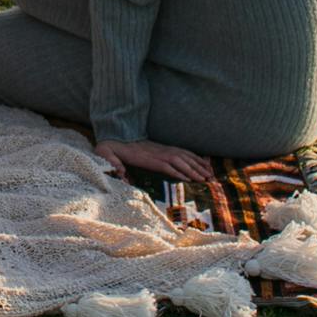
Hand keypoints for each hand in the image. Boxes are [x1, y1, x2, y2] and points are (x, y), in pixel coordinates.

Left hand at [95, 138, 213, 181]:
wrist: (117, 136)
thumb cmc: (113, 149)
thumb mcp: (106, 154)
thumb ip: (112, 163)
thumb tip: (120, 173)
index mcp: (148, 158)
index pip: (167, 165)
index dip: (179, 172)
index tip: (191, 180)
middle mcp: (159, 153)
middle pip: (180, 162)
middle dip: (195, 170)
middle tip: (207, 180)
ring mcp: (163, 150)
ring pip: (184, 157)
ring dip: (198, 164)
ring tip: (210, 173)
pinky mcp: (165, 149)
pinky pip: (183, 152)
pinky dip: (194, 157)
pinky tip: (203, 162)